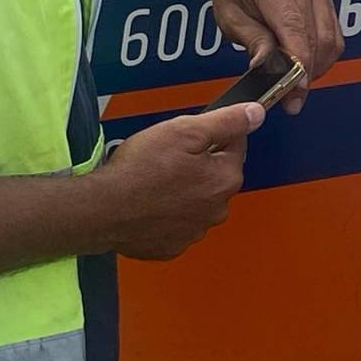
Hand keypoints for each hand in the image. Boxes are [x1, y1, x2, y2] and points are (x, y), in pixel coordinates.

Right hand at [99, 103, 263, 259]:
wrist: (104, 209)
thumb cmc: (142, 169)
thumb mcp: (185, 130)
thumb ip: (226, 121)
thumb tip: (256, 114)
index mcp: (225, 179)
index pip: (235, 144)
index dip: (212, 132)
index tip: (189, 133)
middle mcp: (217, 210)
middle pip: (216, 173)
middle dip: (198, 161)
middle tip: (167, 153)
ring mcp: (195, 231)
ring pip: (197, 198)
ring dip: (183, 187)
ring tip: (154, 177)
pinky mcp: (172, 246)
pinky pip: (177, 221)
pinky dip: (167, 210)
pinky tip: (149, 200)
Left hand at [210, 0, 342, 113]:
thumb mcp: (230, 18)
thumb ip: (254, 42)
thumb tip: (268, 70)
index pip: (295, 28)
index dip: (299, 63)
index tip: (296, 90)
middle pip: (317, 37)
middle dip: (307, 73)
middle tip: (292, 99)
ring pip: (331, 39)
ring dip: (317, 67)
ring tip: (296, 82)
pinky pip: (334, 35)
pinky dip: (323, 56)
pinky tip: (305, 65)